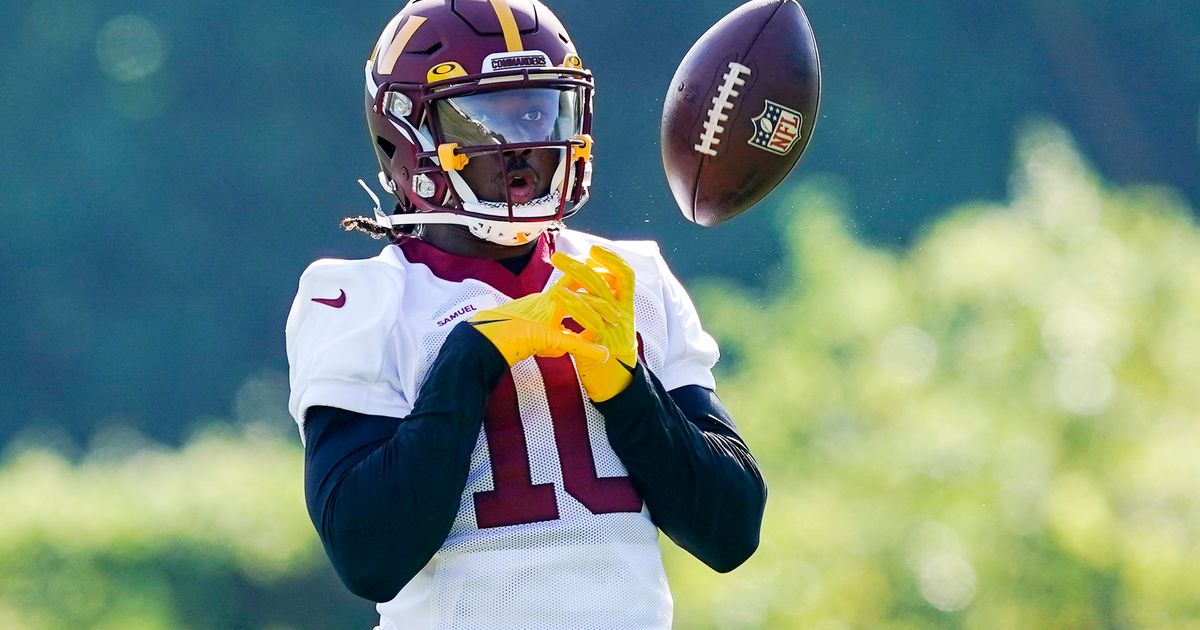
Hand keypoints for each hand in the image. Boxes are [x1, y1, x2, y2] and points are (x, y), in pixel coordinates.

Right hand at [468, 290, 607, 366]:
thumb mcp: (538, 335)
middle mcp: (547, 301)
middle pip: (581, 286)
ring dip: (600, 313)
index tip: (609, 278)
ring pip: (579, 307)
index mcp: (546, 299)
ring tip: (617, 322)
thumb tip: (571, 344)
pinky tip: (603, 356)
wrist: (483, 340)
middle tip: (620, 296)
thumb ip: (558, 336)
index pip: (572, 281)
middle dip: (602, 289)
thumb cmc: (505, 336)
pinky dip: (587, 349)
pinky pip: (570, 340)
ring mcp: (545, 314)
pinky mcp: (543, 332)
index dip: (591, 278)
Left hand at [549, 245, 636, 401]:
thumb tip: (583, 286)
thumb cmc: (607, 353)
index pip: (626, 275)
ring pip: (599, 294)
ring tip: (557, 267)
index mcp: (626, 307)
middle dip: (582, 264)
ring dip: (576, 277)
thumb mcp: (605, 326)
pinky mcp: (604, 341)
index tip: (594, 249)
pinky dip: (575, 304)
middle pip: (606, 279)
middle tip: (559, 255)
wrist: (616, 385)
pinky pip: (590, 319)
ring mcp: (615, 327)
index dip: (612, 259)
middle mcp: (624, 314)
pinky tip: (559, 295)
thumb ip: (599, 307)